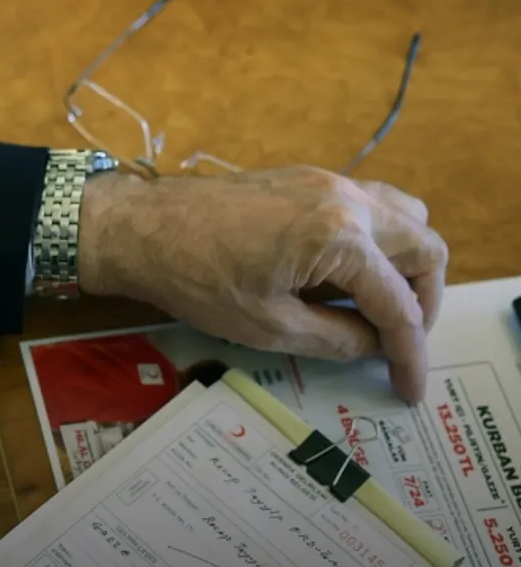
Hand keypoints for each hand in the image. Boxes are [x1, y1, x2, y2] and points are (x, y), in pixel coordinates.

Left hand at [77, 166, 447, 401]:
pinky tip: (344, 277)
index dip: (410, 352)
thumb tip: (373, 345)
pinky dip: (375, 241)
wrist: (142, 228)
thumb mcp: (268, 326)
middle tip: (400, 342)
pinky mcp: (305, 179)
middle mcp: (345, 200)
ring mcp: (326, 182)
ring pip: (404, 217)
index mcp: (339, 238)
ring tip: (380, 308)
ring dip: (405, 264)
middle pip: (424, 247)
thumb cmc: (195, 278)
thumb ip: (335, 339)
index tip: (409, 386)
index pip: (398, 304)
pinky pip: (367, 205)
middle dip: (422, 301)